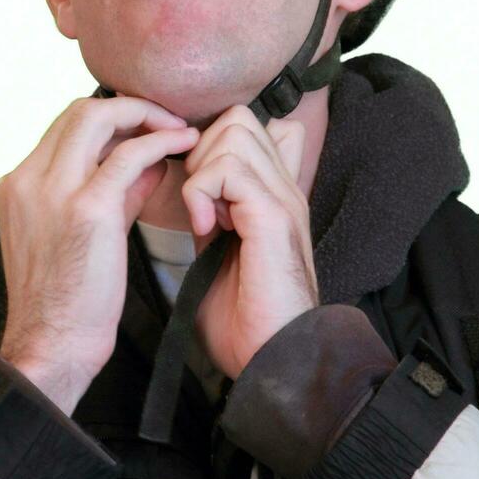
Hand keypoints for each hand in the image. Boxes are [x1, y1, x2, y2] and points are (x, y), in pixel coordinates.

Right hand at [0, 96, 199, 412]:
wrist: (52, 347)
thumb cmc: (69, 302)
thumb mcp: (81, 235)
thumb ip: (113, 194)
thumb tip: (150, 162)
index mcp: (18, 185)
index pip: (65, 127)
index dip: (110, 118)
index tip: (145, 128)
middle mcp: (27, 180)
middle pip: (79, 111)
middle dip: (128, 107)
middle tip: (166, 120)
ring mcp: (52, 191)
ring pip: (97, 117)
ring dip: (145, 115)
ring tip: (179, 128)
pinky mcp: (85, 209)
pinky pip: (128, 154)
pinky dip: (159, 141)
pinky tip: (183, 144)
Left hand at [181, 106, 318, 379]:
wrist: (272, 360)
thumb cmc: (243, 318)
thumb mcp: (221, 252)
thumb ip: (214, 214)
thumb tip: (194, 189)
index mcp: (273, 194)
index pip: (256, 125)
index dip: (214, 141)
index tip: (195, 186)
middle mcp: (284, 187)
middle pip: (239, 118)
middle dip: (201, 149)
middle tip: (196, 201)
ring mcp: (283, 197)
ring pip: (234, 131)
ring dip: (201, 169)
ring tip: (202, 215)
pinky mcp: (274, 216)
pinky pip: (229, 168)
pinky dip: (202, 191)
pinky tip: (204, 228)